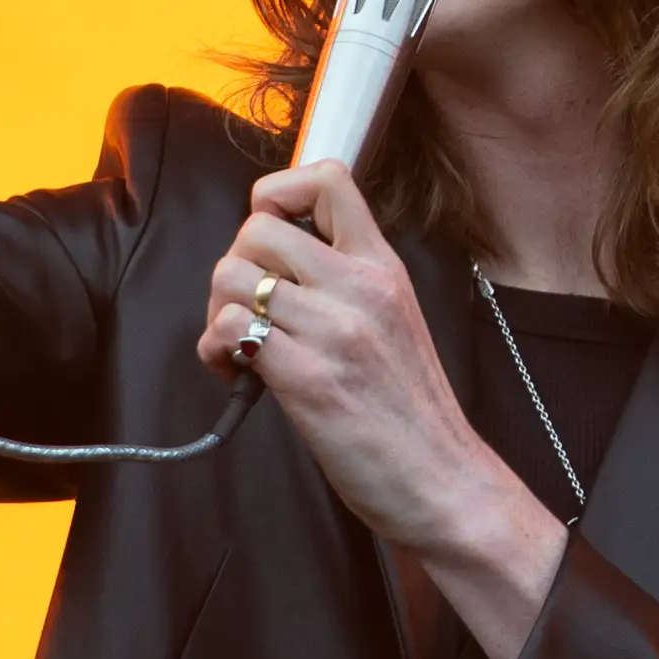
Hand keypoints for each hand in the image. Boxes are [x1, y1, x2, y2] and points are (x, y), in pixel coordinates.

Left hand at [199, 162, 570, 658]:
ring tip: (238, 348)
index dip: (278, 193)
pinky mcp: (309, 379)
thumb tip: (280, 264)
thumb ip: (347, 282)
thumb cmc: (411, 412)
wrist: (442, 480)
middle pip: (257, 226)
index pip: (328, 178)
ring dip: (218, 312)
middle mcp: (360, 288)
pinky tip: (236, 374)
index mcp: (383, 267)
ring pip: (232, 276)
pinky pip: (231, 329)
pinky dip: (216, 350)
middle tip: (248, 309)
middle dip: (235, 267)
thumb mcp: (395, 320)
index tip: (271, 238)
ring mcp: (335, 331)